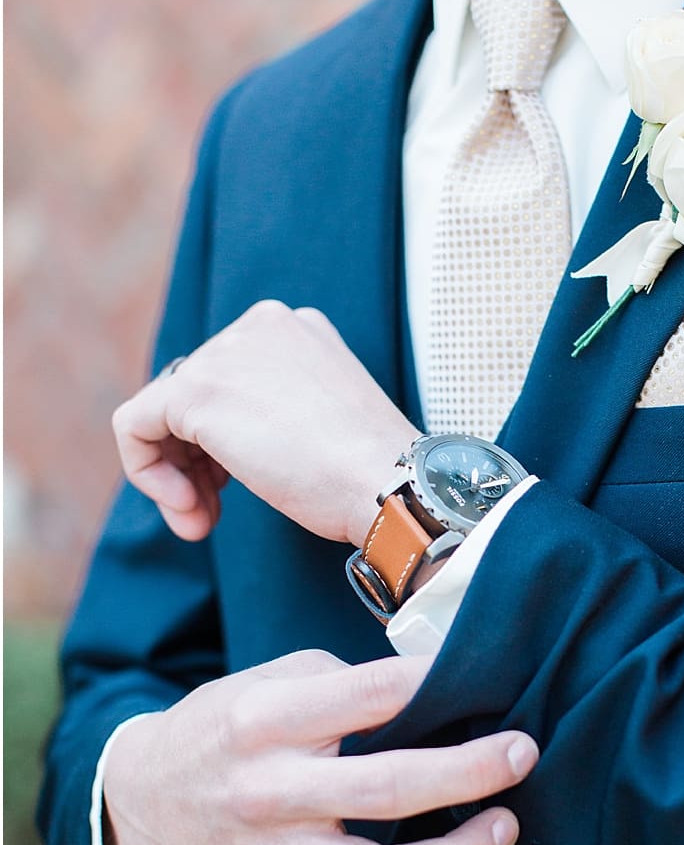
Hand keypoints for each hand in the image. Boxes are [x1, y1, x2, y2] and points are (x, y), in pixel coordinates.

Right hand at [102, 651, 535, 844]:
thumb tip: (444, 687)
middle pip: (389, 789)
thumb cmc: (230, 727)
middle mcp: (271, 792)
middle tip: (522, 753)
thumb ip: (348, 683)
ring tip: (503, 826)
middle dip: (473, 771)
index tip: (487, 673)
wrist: (144, 801)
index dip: (440, 679)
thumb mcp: (272, 680)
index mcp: (267, 721)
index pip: (371, 694)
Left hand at [113, 301, 419, 548]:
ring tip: (202, 519)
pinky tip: (187, 508)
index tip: (239, 482)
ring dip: (176, 475)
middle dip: (197, 461)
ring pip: (161, 413)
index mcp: (297, 328)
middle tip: (215, 509)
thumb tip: (224, 437)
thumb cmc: (369, 469)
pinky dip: (147, 472)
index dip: (225, 437)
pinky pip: (135, 427)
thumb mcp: (323, 416)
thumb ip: (273, 405)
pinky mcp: (195, 390)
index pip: (230, 376)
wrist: (388, 482)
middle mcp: (260, 326)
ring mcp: (225, 353)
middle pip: (193, 394)